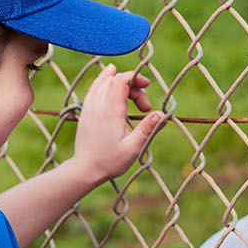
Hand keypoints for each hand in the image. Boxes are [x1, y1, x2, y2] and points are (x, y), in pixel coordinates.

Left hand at [69, 64, 167, 180]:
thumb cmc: (109, 161)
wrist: (84, 170)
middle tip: (145, 108)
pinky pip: (94, 88)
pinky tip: (110, 77)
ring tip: (134, 96)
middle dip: (133, 86)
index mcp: (109, 111)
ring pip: (104, 81)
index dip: (136, 78)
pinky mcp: (85, 111)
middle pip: (115, 80)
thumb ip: (147, 130)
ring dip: (121, 83)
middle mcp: (97, 105)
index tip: (148, 86)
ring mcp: (89, 107)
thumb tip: (162, 114)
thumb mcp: (133, 149)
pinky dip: (104, 81)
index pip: (120, 80)